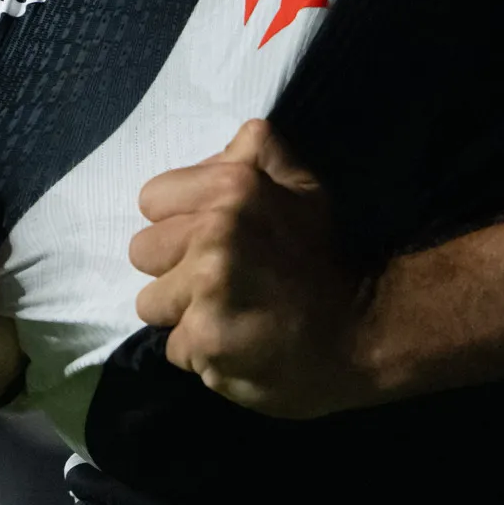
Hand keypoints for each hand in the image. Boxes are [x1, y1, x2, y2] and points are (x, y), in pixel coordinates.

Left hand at [131, 119, 377, 418]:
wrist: (360, 331)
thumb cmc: (322, 257)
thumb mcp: (303, 186)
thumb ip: (257, 154)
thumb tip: (216, 152)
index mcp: (233, 187)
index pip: (152, 199)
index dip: (179, 219)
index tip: (211, 236)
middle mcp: (214, 235)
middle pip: (142, 251)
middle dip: (175, 266)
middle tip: (221, 278)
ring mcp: (206, 291)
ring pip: (150, 302)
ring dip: (183, 312)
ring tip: (227, 312)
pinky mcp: (204, 342)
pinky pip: (174, 347)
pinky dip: (201, 351)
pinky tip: (236, 343)